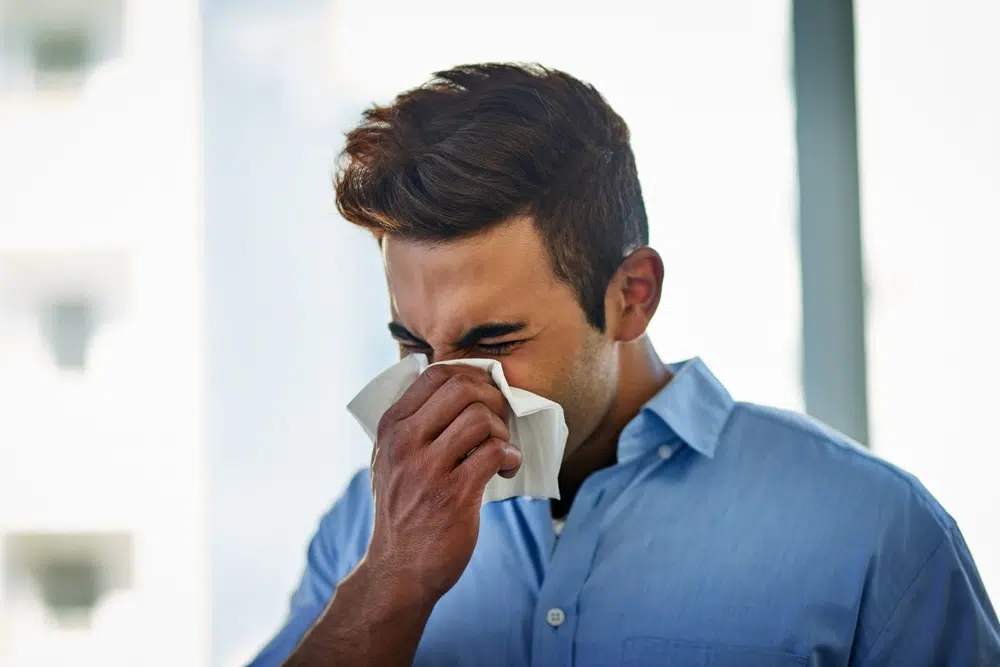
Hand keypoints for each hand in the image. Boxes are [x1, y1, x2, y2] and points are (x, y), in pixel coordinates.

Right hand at [365, 363, 522, 601]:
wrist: (399, 569)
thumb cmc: (403, 509)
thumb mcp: (390, 459)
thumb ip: (415, 424)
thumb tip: (462, 389)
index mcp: (391, 427)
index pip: (435, 375)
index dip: (470, 377)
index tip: (484, 396)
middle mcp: (404, 443)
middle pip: (462, 389)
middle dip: (492, 400)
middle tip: (498, 421)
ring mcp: (427, 469)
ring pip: (480, 418)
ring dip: (502, 430)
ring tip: (500, 450)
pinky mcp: (453, 495)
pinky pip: (494, 452)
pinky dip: (510, 456)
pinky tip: (507, 468)